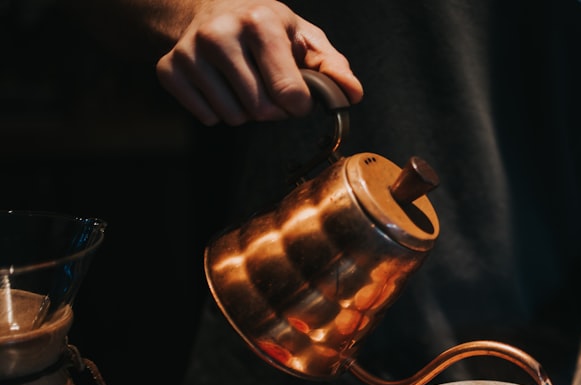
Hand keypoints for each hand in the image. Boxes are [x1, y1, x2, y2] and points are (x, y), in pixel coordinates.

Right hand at [156, 0, 362, 124]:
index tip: (297, 96)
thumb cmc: (265, 28)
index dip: (299, 104)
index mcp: (260, 22)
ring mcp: (190, 52)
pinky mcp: (169, 69)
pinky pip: (207, 117)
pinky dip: (219, 111)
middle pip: (261, 110)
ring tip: (245, 83)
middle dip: (273, 109)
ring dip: (246, 112)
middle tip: (270, 88)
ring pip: (233, 117)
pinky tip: (222, 86)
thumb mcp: (304, 37)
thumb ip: (332, 67)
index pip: (289, 92)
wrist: (211, 9)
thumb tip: (352, 94)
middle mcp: (220, 33)